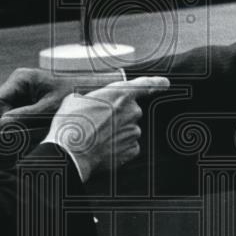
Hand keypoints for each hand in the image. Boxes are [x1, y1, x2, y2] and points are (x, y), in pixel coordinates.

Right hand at [0, 67, 123, 127]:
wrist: (90, 95)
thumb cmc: (72, 97)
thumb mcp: (48, 108)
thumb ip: (24, 116)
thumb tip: (2, 124)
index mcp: (20, 77)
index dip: (6, 116)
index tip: (23, 124)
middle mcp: (18, 83)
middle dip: (13, 120)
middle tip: (33, 125)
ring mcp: (22, 93)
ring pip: (7, 115)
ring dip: (21, 123)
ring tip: (41, 123)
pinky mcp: (27, 102)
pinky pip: (17, 117)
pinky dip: (27, 123)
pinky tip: (41, 123)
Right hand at [44, 76, 169, 180]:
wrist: (70, 152)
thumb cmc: (71, 125)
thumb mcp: (74, 101)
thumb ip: (89, 98)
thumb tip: (84, 103)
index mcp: (120, 94)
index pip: (145, 85)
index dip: (156, 83)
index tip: (165, 83)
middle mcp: (132, 112)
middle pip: (130, 111)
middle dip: (117, 116)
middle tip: (97, 123)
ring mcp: (133, 132)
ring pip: (128, 129)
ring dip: (116, 132)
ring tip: (96, 137)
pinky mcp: (131, 150)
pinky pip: (128, 145)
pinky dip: (117, 146)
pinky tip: (102, 147)